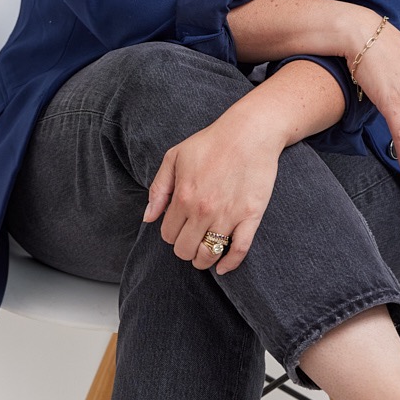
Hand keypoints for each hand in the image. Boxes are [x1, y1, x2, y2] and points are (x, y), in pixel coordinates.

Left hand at [142, 101, 282, 275]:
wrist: (250, 132)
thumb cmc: (211, 142)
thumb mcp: (175, 157)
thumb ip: (158, 189)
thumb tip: (148, 218)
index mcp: (183, 196)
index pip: (167, 234)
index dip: (170, 233)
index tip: (179, 226)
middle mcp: (203, 210)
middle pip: (185, 249)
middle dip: (184, 248)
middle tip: (190, 239)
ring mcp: (228, 215)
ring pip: (208, 254)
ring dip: (203, 259)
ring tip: (204, 251)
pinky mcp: (251, 216)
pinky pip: (239, 250)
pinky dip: (229, 264)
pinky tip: (223, 267)